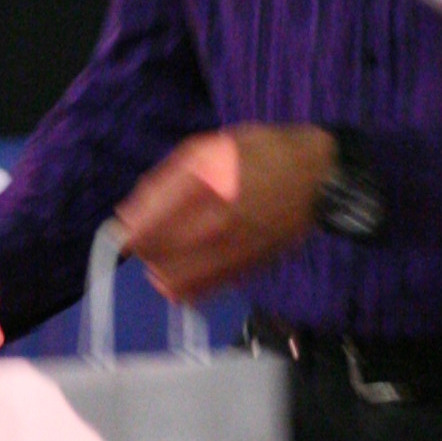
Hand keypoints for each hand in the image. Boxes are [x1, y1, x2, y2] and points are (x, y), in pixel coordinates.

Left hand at [114, 126, 334, 303]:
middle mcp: (220, 223)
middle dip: (145, 249)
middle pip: (159, 256)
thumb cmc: (260, 153)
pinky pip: (206, 291)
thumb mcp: (210, 149)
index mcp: (206, 188)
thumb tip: (128, 217)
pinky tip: (181, 276)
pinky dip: (186, 288)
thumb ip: (165, 181)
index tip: (124, 232)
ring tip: (163, 258)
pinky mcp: (248, 269)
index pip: (149, 227)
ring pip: (179, 281)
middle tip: (145, 239)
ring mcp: (234, 251)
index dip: (130, 234)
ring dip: (162, 271)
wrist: (317, 177)